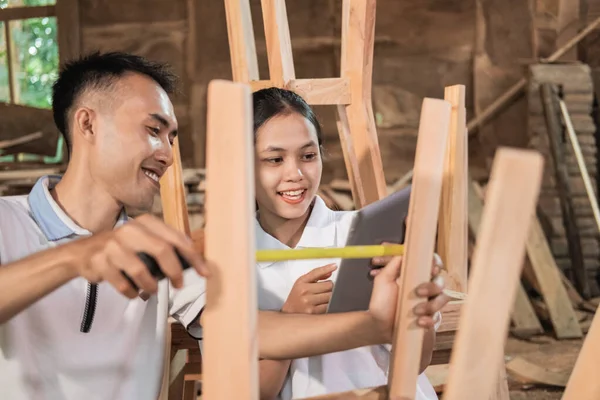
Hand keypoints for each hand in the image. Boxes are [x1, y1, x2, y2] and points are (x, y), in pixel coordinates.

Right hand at [71, 214, 206, 298]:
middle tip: (179, 284)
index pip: (176, 238)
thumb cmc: (123, 248)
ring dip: (151, 285)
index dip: (193, 256)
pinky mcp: (100, 262)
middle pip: (162, 250)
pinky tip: (133, 292)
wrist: (83, 253)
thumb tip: (194, 264)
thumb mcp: (144, 240)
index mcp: (146, 222)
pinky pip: (124, 284)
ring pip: (141, 270)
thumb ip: (166, 247)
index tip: (205, 272)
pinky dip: (132, 292)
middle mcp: (130, 230)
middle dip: (175, 271)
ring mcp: (113, 245)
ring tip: (152, 290)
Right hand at [281, 263, 336, 313]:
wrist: (289, 313)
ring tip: (323, 297)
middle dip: (330, 286)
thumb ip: (316, 275)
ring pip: (330, 296)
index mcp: (301, 282)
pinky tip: (323, 304)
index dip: (327, 268)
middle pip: (328, 285)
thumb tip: (330, 272)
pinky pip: (328, 306)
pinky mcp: (313, 312)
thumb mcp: (303, 283)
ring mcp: (308, 302)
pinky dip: (329, 305)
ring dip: (330, 296)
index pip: (317, 272)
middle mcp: (304, 291)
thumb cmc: (297, 296)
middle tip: (326, 289)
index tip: (335, 266)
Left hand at [367, 253, 449, 341]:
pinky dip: (429, 320)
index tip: (430, 268)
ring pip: (444, 298)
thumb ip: (392, 265)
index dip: (435, 263)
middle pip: (441, 281)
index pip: (432, 264)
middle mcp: (426, 288)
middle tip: (418, 292)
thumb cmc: (381, 302)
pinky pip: (438, 318)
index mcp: (416, 275)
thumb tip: (403, 252)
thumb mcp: (382, 281)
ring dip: (432, 304)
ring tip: (415, 311)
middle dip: (433, 286)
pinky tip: (419, 322)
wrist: (379, 326)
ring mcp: (430, 303)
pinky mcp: (430, 319)